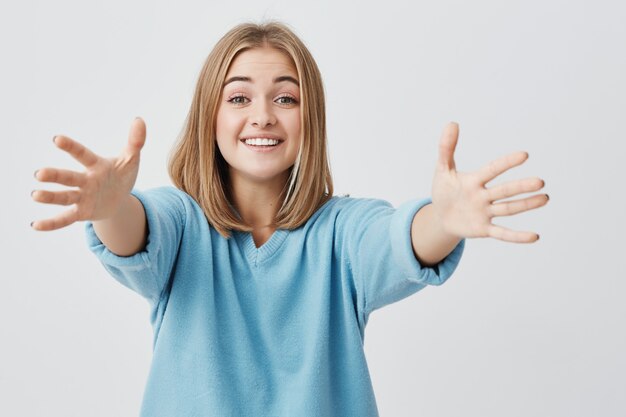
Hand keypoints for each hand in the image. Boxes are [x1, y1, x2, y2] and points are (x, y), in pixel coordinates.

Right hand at [31, 117, 146, 230]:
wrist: (120, 200)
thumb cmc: (121, 175)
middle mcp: (85, 180)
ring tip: (35, 195)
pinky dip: (51, 223)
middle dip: (54, 176)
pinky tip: (35, 225)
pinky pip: (65, 218)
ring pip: (64, 197)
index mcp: (96, 165)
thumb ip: (135, 141)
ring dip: (50, 197)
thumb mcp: (131, 159)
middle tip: (39, 173)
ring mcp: (81, 197)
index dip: (71, 147)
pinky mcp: (81, 212)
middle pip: (68, 178)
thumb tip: (139, 119)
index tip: (56, 139)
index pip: (82, 155)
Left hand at [431, 122, 548, 242]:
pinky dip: (516, 236)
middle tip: (540, 181)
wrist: (440, 216)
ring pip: (508, 209)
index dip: (506, 163)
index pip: (492, 170)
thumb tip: (452, 123)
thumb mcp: (442, 169)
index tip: (524, 155)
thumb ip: (446, 148)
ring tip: (545, 198)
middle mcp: (483, 196)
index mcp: (474, 180)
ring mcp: (485, 213)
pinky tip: (534, 237)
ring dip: (526, 205)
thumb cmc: (444, 190)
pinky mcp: (483, 230)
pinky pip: (502, 233)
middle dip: (521, 187)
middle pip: (504, 191)